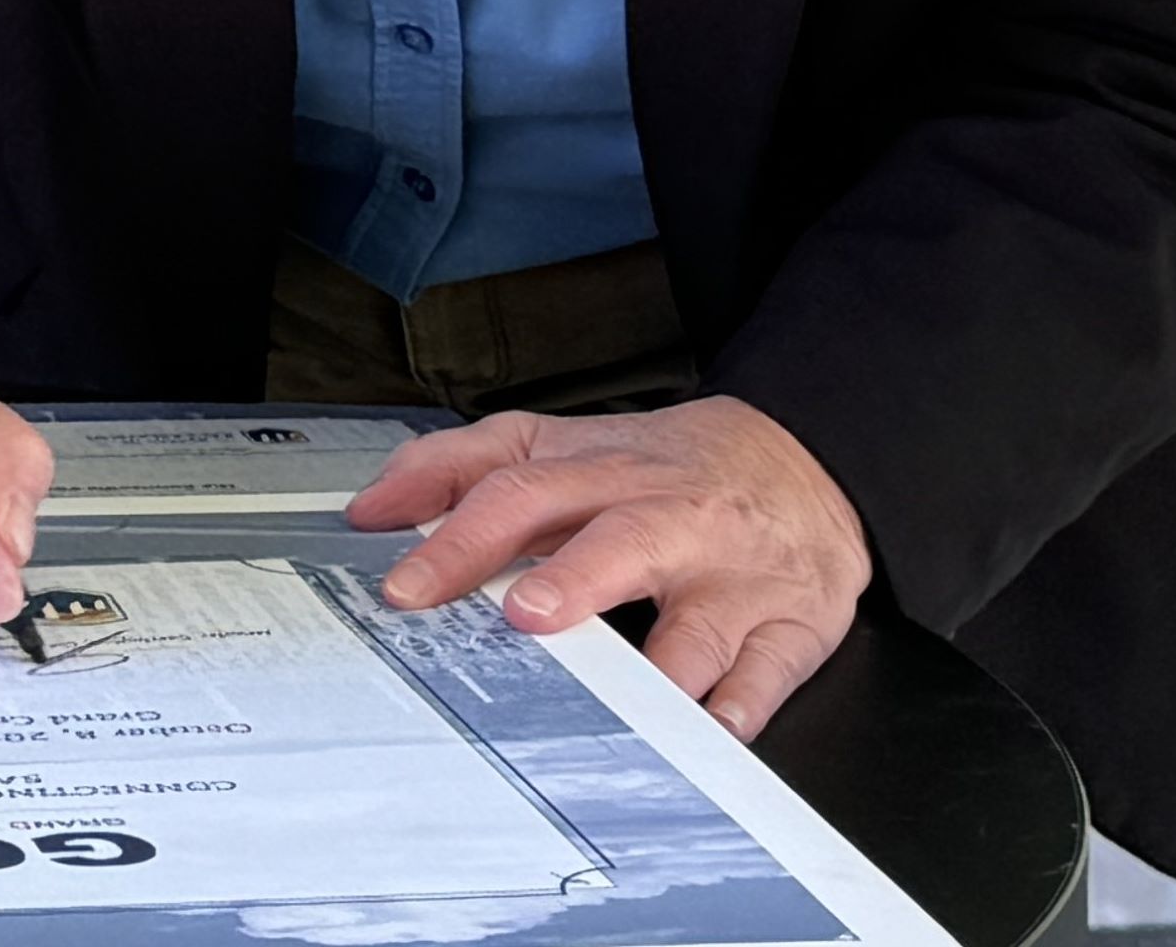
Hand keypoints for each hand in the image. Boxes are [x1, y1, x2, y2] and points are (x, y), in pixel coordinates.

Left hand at [348, 394, 868, 733]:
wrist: (802, 459)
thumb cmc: (662, 466)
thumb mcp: (561, 444)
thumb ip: (462, 465)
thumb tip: (373, 508)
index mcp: (603, 473)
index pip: (521, 492)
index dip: (461, 539)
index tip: (408, 587)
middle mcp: (667, 519)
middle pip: (616, 540)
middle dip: (571, 580)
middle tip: (526, 618)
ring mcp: (733, 575)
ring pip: (700, 622)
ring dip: (663, 661)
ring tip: (630, 699)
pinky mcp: (791, 624)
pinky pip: (770, 670)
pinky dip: (742, 704)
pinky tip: (715, 729)